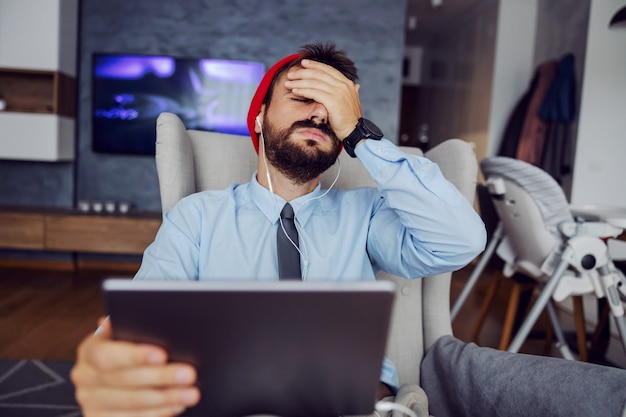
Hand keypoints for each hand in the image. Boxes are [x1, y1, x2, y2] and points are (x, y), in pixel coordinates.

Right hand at [71, 317, 199, 416]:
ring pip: (133, 403)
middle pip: (125, 381)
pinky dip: (159, 413)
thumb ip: (132, 328)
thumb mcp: (125, 335)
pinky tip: (177, 406)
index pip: (108, 355)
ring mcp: (90, 403)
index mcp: (89, 351)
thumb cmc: (126, 351)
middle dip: (162, 377)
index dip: (135, 356)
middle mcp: (84, 378)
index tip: (163, 355)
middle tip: (190, 374)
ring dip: (166, 398)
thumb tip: (144, 312)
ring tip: (191, 393)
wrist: (109, 379)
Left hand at [284, 59, 361, 139]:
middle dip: (303, 72)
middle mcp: (343, 85)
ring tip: (288, 82)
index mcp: (347, 83)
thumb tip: (356, 85)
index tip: (303, 63)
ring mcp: (338, 92)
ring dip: (299, 82)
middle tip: (291, 74)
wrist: (354, 131)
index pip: (328, 70)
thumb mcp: (352, 101)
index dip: (315, 65)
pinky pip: (314, 93)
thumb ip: (352, 92)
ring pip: (314, 83)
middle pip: (319, 74)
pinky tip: (294, 91)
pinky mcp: (332, 101)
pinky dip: (303, 91)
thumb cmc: (350, 119)